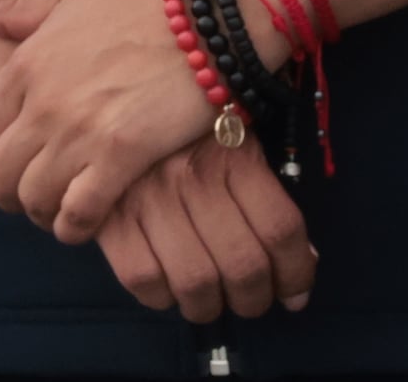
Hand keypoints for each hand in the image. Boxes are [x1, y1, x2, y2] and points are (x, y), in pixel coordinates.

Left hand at [0, 0, 217, 243]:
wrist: (206, 22)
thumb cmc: (140, 6)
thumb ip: (6, 7)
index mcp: (24, 66)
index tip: (18, 155)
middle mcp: (42, 104)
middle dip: (9, 191)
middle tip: (32, 197)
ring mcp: (79, 133)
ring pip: (32, 197)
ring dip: (42, 213)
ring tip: (60, 212)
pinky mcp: (121, 158)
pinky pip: (78, 211)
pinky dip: (75, 226)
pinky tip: (85, 224)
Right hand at [95, 139, 313, 322]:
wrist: (107, 100)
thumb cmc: (182, 130)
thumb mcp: (235, 145)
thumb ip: (265, 198)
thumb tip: (301, 260)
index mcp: (232, 156)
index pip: (280, 229)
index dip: (297, 273)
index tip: (294, 294)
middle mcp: (192, 177)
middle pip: (243, 264)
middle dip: (254, 300)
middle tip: (248, 302)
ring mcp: (146, 197)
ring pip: (195, 281)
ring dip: (209, 307)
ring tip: (207, 303)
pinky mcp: (106, 213)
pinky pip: (142, 277)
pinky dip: (159, 297)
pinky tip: (165, 289)